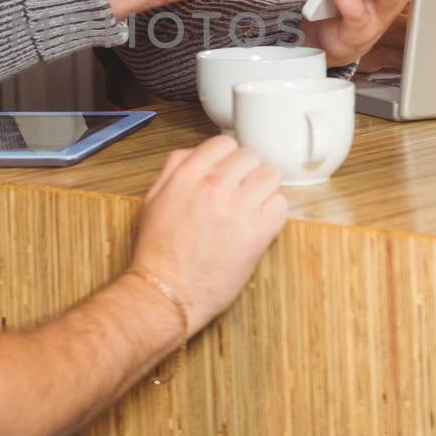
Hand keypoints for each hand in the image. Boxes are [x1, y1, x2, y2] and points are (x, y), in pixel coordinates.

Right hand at [129, 134, 287, 336]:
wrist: (167, 292)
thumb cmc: (158, 252)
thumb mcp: (154, 199)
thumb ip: (174, 169)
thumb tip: (195, 154)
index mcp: (188, 174)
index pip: (225, 143)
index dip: (229, 157)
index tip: (230, 170)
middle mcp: (215, 186)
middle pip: (251, 157)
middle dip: (247, 172)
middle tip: (242, 191)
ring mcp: (238, 208)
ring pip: (270, 176)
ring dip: (264, 189)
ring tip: (253, 206)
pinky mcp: (257, 233)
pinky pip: (280, 205)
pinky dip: (274, 212)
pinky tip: (260, 223)